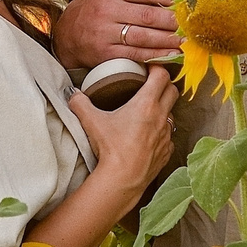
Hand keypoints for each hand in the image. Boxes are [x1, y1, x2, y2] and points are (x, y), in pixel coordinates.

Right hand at [57, 0, 179, 67]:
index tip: (185, 2)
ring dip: (167, 40)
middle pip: (146, 16)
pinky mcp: (104, 53)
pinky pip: (135, 55)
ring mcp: (104, 33)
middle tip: (190, 24)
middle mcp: (106, 9)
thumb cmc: (98, 5)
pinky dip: (155, 55)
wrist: (66, 33)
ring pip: (142, 37)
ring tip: (185, 40)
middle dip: (172, 21)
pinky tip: (170, 54)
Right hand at [67, 66, 177, 212]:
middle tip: (152, 85)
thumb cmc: (111, 149)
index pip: (161, 75)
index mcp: (146, 104)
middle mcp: (161, 116)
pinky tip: (150, 136)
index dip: (157, 68)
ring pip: (172, 114)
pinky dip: (162, 132)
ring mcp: (166, 135)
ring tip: (150, 111)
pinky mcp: (166, 151)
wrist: (123, 179)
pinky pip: (169, 136)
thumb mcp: (91, 122)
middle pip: (173, 91)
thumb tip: (73, 94)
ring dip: (164, 109)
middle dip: (164, 85)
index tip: (149, 68)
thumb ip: (80, 104)